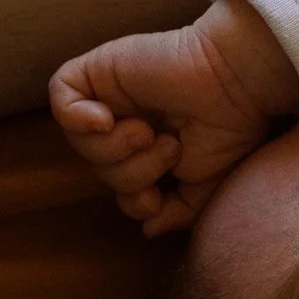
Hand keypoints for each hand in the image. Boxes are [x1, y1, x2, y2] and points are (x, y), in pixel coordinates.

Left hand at [48, 0, 298, 235]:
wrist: (238, 83)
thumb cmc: (231, 128)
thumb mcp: (208, 185)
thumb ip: (177, 211)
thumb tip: (148, 229)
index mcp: (151, 144)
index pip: (120, 183)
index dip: (130, 201)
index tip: (154, 200)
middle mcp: (129, 118)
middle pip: (100, 167)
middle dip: (131, 174)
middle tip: (169, 149)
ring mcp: (112, 94)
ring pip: (80, 142)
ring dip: (116, 149)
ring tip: (151, 132)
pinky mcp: (100, 69)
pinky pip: (61, 97)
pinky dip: (76, 117)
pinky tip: (106, 120)